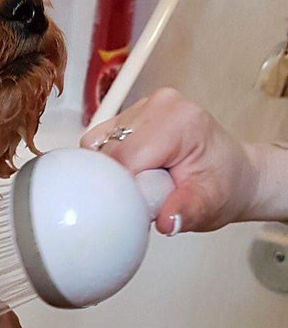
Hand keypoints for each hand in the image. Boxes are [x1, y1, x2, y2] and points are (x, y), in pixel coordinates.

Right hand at [81, 88, 261, 233]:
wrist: (231, 171)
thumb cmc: (223, 183)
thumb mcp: (211, 204)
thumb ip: (188, 211)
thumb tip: (168, 221)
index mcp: (180, 120)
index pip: (126, 157)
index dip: (123, 189)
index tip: (137, 208)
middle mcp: (158, 105)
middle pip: (107, 151)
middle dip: (116, 183)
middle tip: (145, 199)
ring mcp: (141, 108)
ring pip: (97, 147)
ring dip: (111, 174)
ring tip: (141, 185)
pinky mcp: (128, 118)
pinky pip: (99, 145)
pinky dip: (109, 166)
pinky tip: (133, 175)